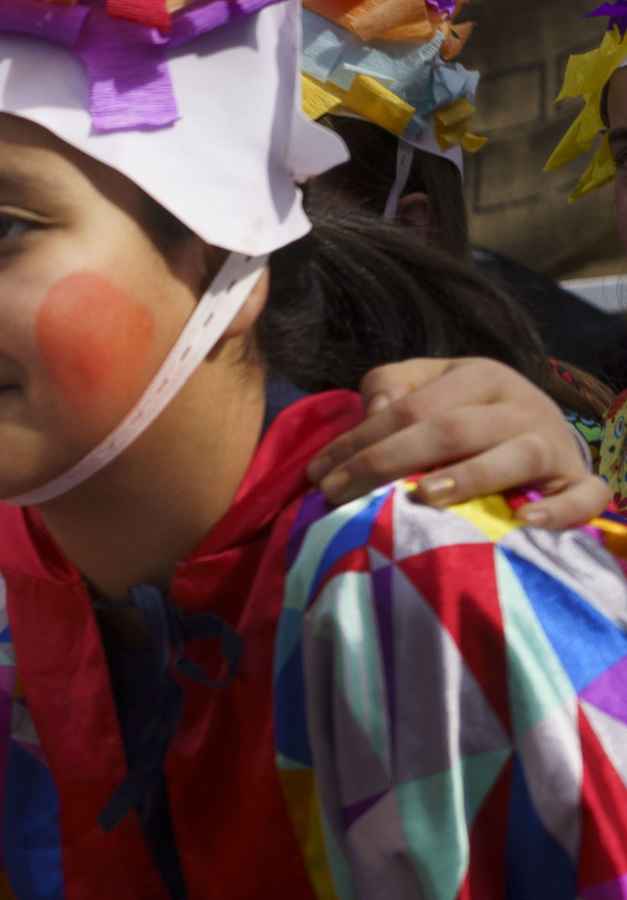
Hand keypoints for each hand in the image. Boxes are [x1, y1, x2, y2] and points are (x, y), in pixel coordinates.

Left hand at [306, 358, 605, 532]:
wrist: (543, 431)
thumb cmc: (466, 414)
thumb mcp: (429, 387)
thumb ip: (392, 386)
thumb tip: (372, 409)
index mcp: (480, 376)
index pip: (409, 408)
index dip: (357, 441)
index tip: (316, 475)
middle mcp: (520, 405)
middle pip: (450, 430)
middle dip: (386, 462)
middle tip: (338, 495)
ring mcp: (553, 443)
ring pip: (514, 456)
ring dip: (468, 478)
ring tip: (422, 498)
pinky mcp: (577, 481)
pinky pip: (583, 496)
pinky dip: (559, 511)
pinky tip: (526, 523)